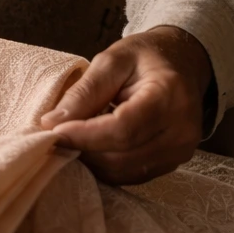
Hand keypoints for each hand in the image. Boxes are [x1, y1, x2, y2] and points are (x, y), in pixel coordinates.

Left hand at [38, 26, 212, 185]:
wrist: (181, 64)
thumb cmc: (145, 57)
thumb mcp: (111, 61)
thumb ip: (85, 91)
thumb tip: (51, 122)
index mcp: (170, 97)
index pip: (123, 129)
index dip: (84, 135)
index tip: (52, 130)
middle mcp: (182, 132)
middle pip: (121, 156)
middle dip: (82, 149)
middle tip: (54, 134)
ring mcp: (180, 152)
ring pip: (123, 171)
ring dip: (91, 160)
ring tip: (72, 137)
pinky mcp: (171, 164)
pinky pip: (130, 175)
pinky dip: (104, 165)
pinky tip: (92, 145)